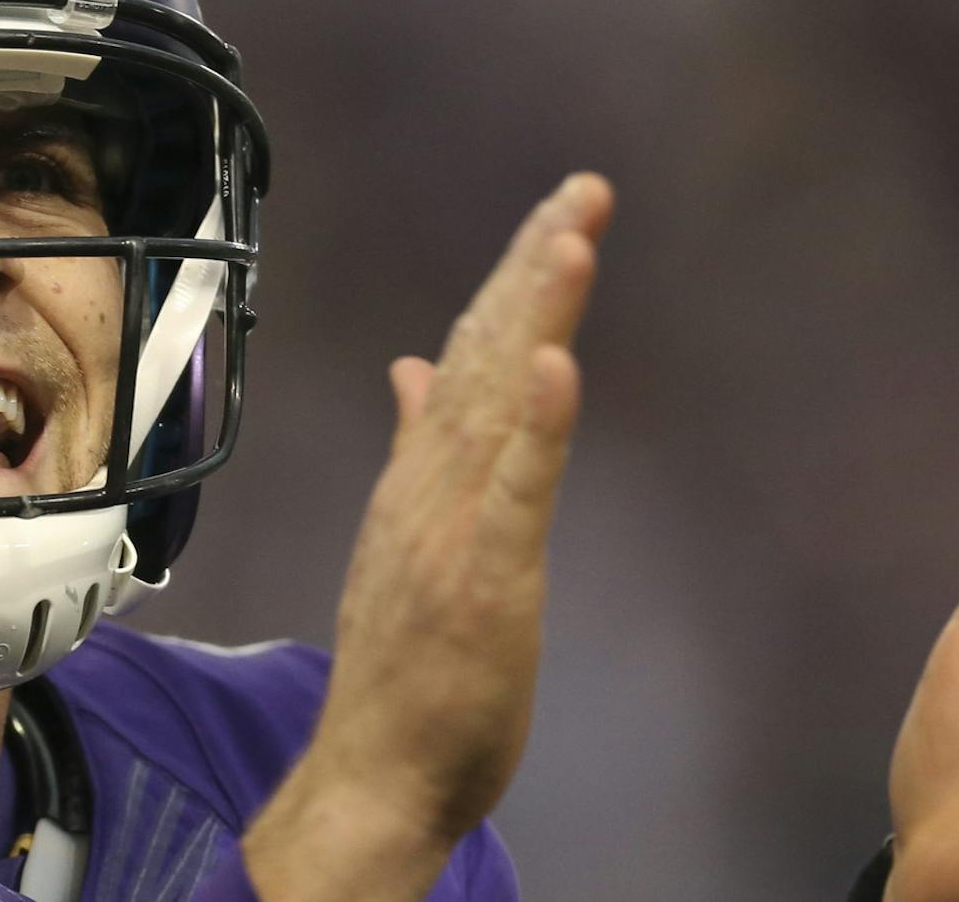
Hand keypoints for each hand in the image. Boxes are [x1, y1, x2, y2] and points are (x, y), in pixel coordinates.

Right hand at [244, 172, 613, 900]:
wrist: (373, 771)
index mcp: (423, 473)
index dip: (517, 279)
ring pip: (499, 403)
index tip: (561, 210)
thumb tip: (411, 366)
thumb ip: (416, 446)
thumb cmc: (405, 664)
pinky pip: (513, 492)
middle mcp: (432, 483)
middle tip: (585, 187)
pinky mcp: (482, 578)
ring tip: (570, 237)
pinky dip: (537, 426)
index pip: (473, 354)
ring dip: (535, 316)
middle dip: (536, 266)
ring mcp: (452, 526)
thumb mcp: (411, 537)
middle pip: (489, 355)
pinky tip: (561, 364)